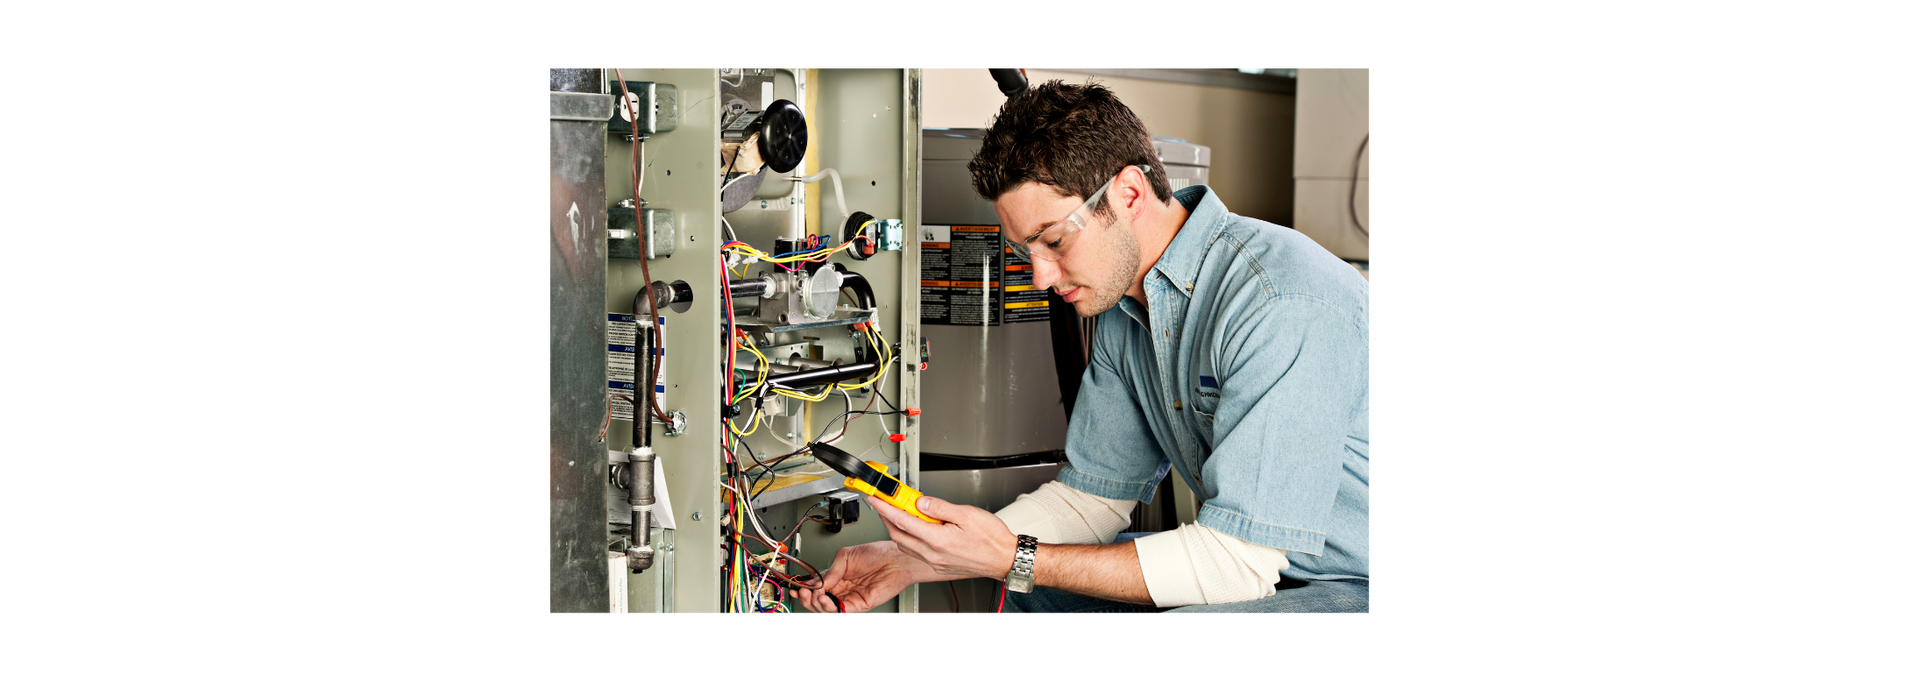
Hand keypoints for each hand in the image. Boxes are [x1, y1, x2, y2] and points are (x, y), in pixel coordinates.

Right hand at [792, 541, 921, 613]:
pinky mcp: (859, 604)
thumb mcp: (845, 556)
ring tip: (814, 594)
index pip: (816, 587)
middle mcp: (842, 588)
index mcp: (837, 576)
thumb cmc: (876, 553)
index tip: (796, 588)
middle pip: (818, 600)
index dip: (805, 589)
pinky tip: (825, 599)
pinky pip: (840, 610)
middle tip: (803, 592)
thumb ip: (830, 571)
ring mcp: (850, 597)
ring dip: (816, 603)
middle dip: (807, 598)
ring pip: (827, 608)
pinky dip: (829, 607)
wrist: (895, 558)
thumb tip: (817, 582)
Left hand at [868, 494, 1017, 580]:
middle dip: (886, 518)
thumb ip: (940, 507)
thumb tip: (921, 501)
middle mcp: (933, 554)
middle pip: (898, 535)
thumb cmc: (992, 539)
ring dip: (897, 528)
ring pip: (905, 545)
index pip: (902, 520)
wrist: (1005, 559)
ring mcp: (935, 562)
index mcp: (938, 540)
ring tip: (898, 512)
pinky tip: (915, 528)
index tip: (875, 497)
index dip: (885, 507)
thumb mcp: (967, 514)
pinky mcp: (940, 566)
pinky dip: (909, 538)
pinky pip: (916, 552)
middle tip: (883, 503)